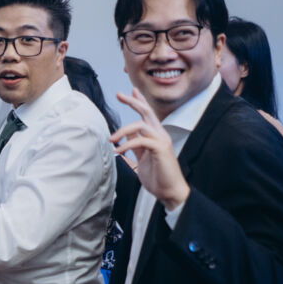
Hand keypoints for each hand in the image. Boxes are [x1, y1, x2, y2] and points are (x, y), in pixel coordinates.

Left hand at [111, 89, 190, 210]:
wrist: (170, 191)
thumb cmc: (157, 176)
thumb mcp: (142, 158)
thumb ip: (135, 146)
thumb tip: (125, 137)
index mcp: (156, 135)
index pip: (147, 114)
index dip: (139, 101)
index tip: (128, 92)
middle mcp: (160, 134)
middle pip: (147, 111)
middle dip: (133, 101)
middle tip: (119, 95)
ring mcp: (162, 141)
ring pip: (141, 124)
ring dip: (123, 130)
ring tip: (112, 140)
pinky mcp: (161, 149)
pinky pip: (141, 141)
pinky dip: (127, 145)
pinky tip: (118, 151)